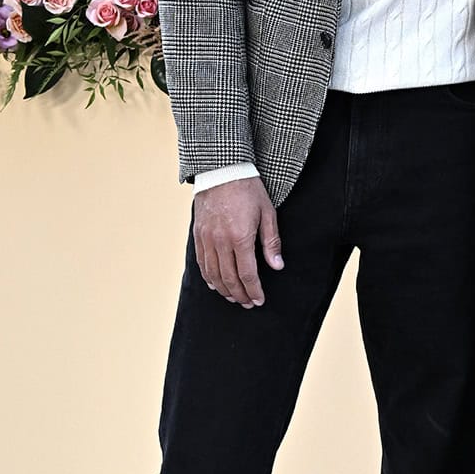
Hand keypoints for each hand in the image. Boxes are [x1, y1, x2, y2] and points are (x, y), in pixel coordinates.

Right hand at [193, 176, 283, 307]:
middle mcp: (221, 241)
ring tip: (234, 297)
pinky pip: (201, 262)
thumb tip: (277, 266)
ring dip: (224, 290)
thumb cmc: (248, 189)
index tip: (259, 300)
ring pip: (213, 274)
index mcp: (240, 237)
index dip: (254, 290)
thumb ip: (271, 242)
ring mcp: (206, 238)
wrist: (222, 170)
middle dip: (240, 295)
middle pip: (229, 278)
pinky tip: (216, 284)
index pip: (247, 274)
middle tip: (247, 303)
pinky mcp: (197, 234)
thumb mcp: (268, 213)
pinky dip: (208, 277)